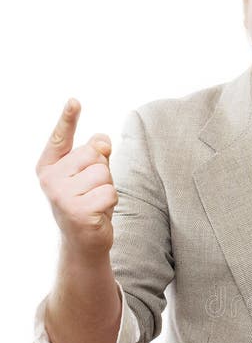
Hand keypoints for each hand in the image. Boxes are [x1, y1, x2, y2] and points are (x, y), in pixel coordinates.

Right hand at [36, 99, 117, 256]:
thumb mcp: (89, 175)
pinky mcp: (77, 210)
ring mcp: (61, 195)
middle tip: (93, 191)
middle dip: (103, 171)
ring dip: (108, 188)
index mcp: (49, 166)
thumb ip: (96, 154)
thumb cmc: (87, 203)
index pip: (61, 138)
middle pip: (93, 154)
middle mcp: (51, 179)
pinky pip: (110, 192)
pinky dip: (111, 203)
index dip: (68, 119)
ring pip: (104, 173)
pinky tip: (98, 213)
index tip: (75, 101)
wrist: (83, 241)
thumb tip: (103, 140)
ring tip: (95, 202)